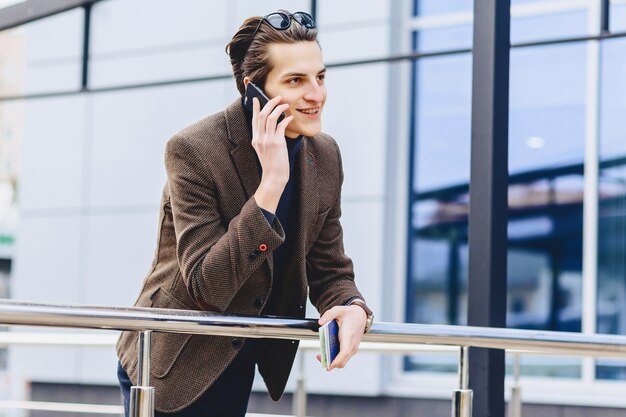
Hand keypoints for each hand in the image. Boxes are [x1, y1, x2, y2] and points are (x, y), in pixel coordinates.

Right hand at [251, 96, 293, 213]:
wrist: (274, 178)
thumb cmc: (272, 166)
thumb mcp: (266, 151)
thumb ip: (267, 139)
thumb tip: (277, 127)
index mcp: (255, 140)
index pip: (254, 120)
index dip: (255, 107)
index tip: (256, 98)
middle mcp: (259, 138)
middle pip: (261, 115)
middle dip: (269, 103)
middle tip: (277, 97)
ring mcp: (267, 140)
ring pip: (270, 117)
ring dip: (278, 108)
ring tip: (285, 104)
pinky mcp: (276, 143)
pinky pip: (281, 125)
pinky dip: (286, 119)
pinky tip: (290, 117)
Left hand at [317, 305, 366, 369]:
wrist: (361, 316)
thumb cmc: (350, 314)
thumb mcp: (338, 310)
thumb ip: (328, 315)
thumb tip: (320, 322)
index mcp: (348, 336)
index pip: (344, 352)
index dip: (336, 360)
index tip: (328, 365)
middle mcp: (352, 345)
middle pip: (342, 361)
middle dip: (330, 363)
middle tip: (319, 357)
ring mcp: (352, 349)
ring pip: (342, 361)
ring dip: (332, 361)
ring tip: (321, 355)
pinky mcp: (351, 349)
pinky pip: (343, 358)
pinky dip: (335, 358)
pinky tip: (327, 352)